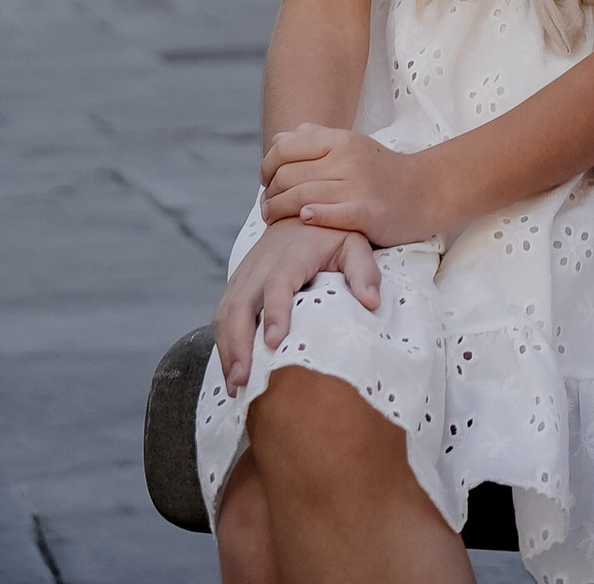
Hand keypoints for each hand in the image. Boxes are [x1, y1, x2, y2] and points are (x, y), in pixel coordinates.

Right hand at [213, 217, 378, 387]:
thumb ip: (364, 271)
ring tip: (234, 384)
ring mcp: (245, 275)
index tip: (274, 342)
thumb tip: (371, 302)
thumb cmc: (330, 233)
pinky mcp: (236, 284)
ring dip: (226, 349)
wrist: (300, 209)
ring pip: (226, 312)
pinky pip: (221, 315)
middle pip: (241, 304)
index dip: (275, 311)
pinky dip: (222, 343)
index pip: (278, 284)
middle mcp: (261, 265)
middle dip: (238, 343)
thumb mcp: (354, 243)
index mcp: (291, 255)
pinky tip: (229, 371)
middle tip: (243, 379)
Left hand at [260, 123, 441, 246]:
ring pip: (302, 195)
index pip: (286, 148)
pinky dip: (312, 215)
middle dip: (270, 194)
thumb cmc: (381, 171)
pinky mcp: (367, 212)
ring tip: (273, 219)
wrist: (424, 191)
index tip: (266, 182)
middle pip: (289, 175)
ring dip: (279, 211)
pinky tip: (303, 218)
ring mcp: (358, 185)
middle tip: (266, 207)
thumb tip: (279, 140)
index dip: (266, 166)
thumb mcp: (352, 145)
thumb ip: (315, 139)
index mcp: (341, 139)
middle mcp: (348, 158)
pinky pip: (331, 213)